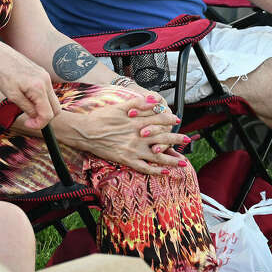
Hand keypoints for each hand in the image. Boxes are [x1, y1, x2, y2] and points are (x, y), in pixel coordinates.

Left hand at [0, 41, 60, 128]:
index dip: (39, 124)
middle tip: (29, 119)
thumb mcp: (12, 96)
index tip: (29, 124)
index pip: (48, 114)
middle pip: (56, 109)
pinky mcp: (42, 73)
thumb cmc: (2, 73)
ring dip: (42, 107)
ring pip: (52, 100)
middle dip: (44, 117)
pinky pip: (47, 91)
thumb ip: (27, 108)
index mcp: (39, 87)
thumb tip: (36, 117)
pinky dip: (41, 98)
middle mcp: (46, 81)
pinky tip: (27, 97)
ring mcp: (45, 76)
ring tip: (26, 106)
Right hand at [66, 97, 186, 174]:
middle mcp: (138, 137)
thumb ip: (138, 102)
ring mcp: (133, 150)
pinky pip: (144, 167)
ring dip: (172, 159)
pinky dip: (156, 171)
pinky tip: (165, 172)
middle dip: (176, 139)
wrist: (84, 132)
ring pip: (157, 156)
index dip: (169, 119)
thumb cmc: (100, 118)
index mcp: (137, 122)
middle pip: (162, 139)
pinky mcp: (127, 159)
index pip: (158, 120)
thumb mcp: (118, 106)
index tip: (176, 119)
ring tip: (183, 162)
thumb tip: (155, 99)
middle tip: (188, 139)